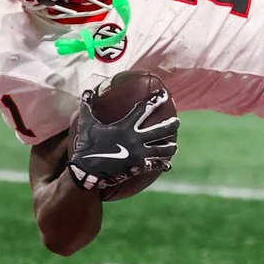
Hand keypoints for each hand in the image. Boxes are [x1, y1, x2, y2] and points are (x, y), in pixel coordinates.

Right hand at [66, 74, 178, 200]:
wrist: (86, 171)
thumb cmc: (86, 146)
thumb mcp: (86, 124)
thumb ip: (87, 107)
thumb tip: (86, 92)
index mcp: (125, 126)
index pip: (144, 109)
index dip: (155, 100)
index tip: (164, 94)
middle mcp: (135, 139)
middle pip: (160, 130)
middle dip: (171, 125)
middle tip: (177, 122)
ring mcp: (139, 154)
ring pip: (162, 149)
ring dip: (169, 147)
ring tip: (174, 146)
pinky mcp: (138, 167)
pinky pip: (154, 165)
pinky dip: (161, 165)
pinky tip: (167, 165)